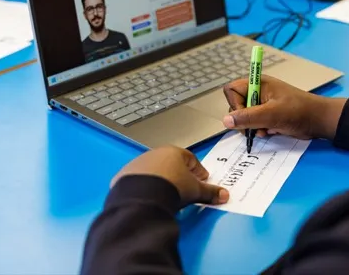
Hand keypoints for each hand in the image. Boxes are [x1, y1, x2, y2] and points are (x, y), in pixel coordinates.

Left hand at [111, 146, 228, 206]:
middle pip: (170, 162)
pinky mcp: (123, 176)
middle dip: (178, 173)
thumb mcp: (195, 190)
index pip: (190, 158)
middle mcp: (154, 154)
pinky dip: (143, 186)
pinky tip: (148, 196)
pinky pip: (137, 180)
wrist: (142, 196)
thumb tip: (225, 195)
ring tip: (166, 193)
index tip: (202, 179)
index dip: (197, 169)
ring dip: (160, 179)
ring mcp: (137, 164)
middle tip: (185, 186)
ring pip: (153, 170)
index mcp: (174, 152)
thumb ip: (210, 192)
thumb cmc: (173, 187)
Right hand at [222, 75, 346, 139]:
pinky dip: (260, 129)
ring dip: (252, 127)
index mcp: (258, 84)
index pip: (232, 90)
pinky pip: (255, 123)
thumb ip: (248, 117)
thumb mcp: (271, 114)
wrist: (319, 121)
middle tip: (255, 127)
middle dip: (244, 119)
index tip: (245, 115)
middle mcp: (258, 92)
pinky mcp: (268, 115)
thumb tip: (226, 121)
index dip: (234, 104)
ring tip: (266, 130)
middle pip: (236, 105)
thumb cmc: (297, 112)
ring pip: (245, 117)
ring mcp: (263, 104)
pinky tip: (270, 131)